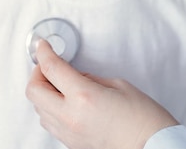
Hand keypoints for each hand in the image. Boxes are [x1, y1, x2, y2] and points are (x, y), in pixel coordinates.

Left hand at [25, 40, 178, 148]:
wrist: (152, 148)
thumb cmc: (143, 119)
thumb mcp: (118, 85)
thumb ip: (91, 78)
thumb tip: (74, 76)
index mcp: (83, 96)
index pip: (51, 68)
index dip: (44, 52)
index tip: (42, 46)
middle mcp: (70, 116)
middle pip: (34, 91)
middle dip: (37, 73)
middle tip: (49, 65)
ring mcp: (68, 133)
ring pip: (38, 109)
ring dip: (43, 93)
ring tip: (59, 84)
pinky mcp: (71, 143)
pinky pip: (49, 123)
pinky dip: (50, 108)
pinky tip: (64, 102)